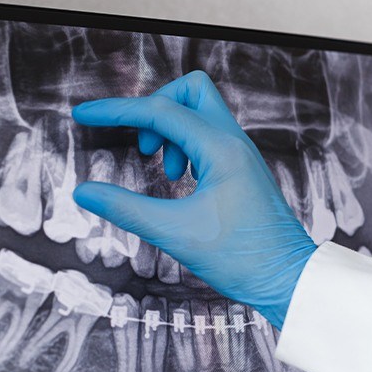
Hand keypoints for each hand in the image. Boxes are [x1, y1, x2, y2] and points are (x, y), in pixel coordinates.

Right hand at [72, 71, 316, 329]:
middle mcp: (234, 143)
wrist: (288, 280)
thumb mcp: (175, 233)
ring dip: (171, 132)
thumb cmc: (242, 258)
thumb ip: (125, 209)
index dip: (115, 111)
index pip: (158, 112)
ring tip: (167, 172)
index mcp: (220, 149)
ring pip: (201, 113)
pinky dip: (185, 147)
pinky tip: (181, 179)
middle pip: (190, 91)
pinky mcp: (241, 170)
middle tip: (144, 147)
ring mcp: (240, 154)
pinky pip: (208, 138)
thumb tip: (84, 192)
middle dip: (155, 109)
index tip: (83, 116)